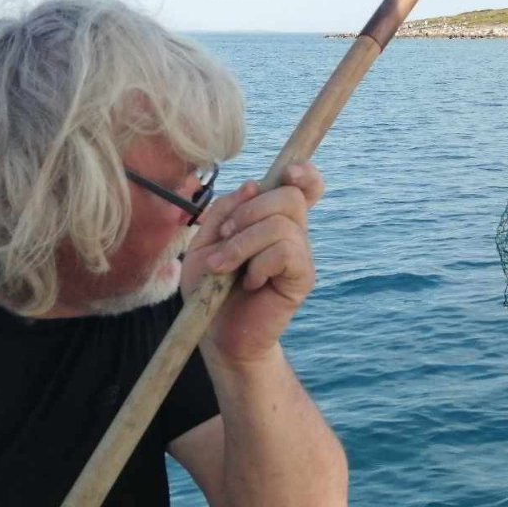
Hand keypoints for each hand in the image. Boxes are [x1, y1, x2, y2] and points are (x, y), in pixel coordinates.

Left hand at [182, 164, 323, 365]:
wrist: (218, 334)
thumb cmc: (210, 289)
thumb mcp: (204, 243)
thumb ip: (223, 211)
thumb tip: (253, 187)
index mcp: (271, 219)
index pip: (303, 185)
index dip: (303, 172)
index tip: (287, 173)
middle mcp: (291, 233)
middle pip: (289, 196)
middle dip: (248, 213)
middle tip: (224, 240)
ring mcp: (300, 254)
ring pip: (282, 224)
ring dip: (243, 244)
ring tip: (226, 269)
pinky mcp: (302, 277)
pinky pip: (285, 252)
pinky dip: (258, 264)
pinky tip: (249, 283)